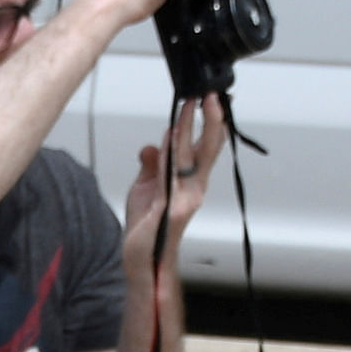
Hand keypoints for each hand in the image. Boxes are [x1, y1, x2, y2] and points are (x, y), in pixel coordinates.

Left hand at [123, 98, 228, 281]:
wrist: (139, 257)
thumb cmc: (145, 224)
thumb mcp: (146, 186)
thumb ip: (152, 165)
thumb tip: (153, 145)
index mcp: (192, 181)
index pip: (206, 147)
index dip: (210, 123)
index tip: (206, 97)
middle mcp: (195, 187)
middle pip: (209, 148)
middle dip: (211, 120)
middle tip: (209, 95)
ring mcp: (185, 198)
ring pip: (190, 157)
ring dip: (188, 130)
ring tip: (188, 106)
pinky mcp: (171, 209)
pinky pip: (170, 175)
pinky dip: (170, 154)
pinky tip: (170, 136)